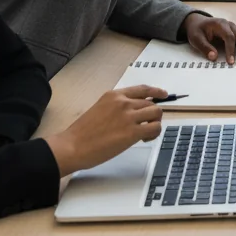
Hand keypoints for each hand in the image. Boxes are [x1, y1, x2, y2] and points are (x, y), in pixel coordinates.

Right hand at [43, 86, 165, 176]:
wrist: (72, 146)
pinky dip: (154, 133)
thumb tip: (133, 113)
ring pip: (156, 113)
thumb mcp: (100, 109)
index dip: (156, 92)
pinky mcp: (132, 132)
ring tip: (145, 133)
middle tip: (146, 126)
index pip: (142, 89)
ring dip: (154, 123)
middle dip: (152, 115)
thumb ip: (117, 108)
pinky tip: (145, 139)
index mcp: (114, 95)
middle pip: (152, 103)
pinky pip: (155, 128)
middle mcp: (124, 102)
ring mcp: (129, 116)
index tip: (164, 95)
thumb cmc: (82, 134)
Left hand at [180, 13, 235, 64]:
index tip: (231, 61)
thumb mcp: (196, 38)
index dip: (231, 50)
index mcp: (220, 24)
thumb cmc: (197, 30)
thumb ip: (204, 47)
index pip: (229, 37)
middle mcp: (230, 25)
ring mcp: (235, 29)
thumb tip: (213, 57)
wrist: (199, 23)